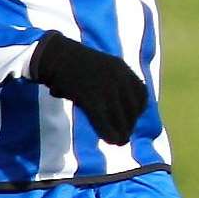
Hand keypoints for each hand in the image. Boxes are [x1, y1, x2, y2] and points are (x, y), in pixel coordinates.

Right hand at [30, 31, 147, 143]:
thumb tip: (120, 109)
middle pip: (133, 107)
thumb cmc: (76, 63)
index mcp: (122, 68)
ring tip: (119, 141)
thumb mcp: (103, 67)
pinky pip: (103, 120)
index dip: (139, 108)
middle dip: (130, 123)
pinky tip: (110, 140)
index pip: (142, 93)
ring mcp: (106, 87)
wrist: (56, 56)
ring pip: (120, 116)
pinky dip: (108, 132)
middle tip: (125, 134)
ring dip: (122, 132)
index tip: (133, 117)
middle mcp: (119, 77)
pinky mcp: (91, 98)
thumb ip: (114, 83)